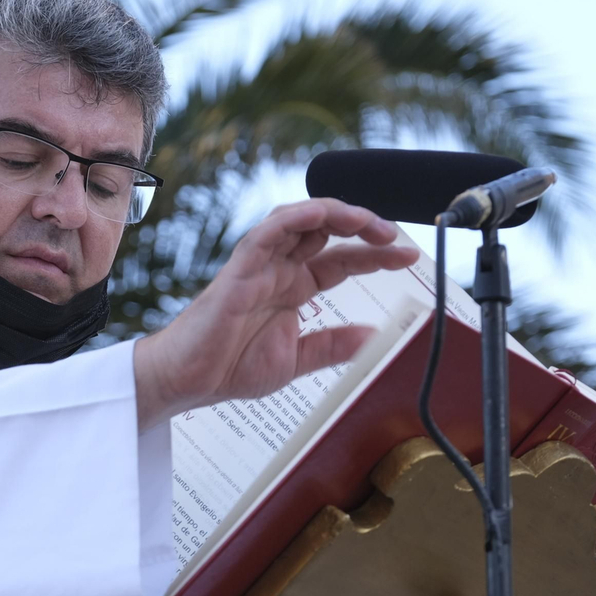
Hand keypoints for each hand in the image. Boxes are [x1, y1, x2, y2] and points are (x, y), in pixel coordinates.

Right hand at [133, 199, 418, 431]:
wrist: (186, 382)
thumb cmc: (228, 369)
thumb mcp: (297, 361)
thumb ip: (333, 346)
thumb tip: (374, 337)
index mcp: (294, 287)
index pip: (343, 259)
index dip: (377, 255)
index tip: (408, 258)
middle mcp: (279, 270)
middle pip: (327, 230)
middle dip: (364, 226)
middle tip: (394, 237)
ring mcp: (259, 266)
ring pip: (300, 221)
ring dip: (336, 214)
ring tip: (367, 222)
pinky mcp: (239, 270)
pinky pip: (267, 234)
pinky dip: (295, 218)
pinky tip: (320, 214)